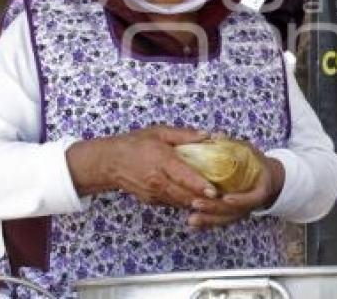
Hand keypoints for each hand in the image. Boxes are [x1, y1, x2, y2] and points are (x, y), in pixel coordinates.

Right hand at [67, 125, 214, 207]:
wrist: (109, 162)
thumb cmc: (136, 143)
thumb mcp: (159, 132)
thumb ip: (184, 135)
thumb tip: (209, 135)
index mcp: (161, 161)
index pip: (182, 176)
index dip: (199, 185)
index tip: (214, 191)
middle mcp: (158, 181)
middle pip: (185, 195)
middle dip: (206, 200)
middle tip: (227, 200)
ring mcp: (154, 194)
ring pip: (181, 203)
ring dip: (200, 204)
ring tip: (221, 203)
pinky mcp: (153, 201)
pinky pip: (175, 203)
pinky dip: (189, 203)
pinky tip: (203, 201)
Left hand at [186, 149, 284, 228]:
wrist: (266, 179)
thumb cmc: (256, 163)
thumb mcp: (249, 151)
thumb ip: (234, 145)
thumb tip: (216, 136)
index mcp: (260, 189)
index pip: (252, 198)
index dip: (240, 199)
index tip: (225, 197)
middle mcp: (251, 204)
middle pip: (233, 211)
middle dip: (214, 209)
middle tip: (196, 203)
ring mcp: (241, 211)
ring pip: (225, 219)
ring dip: (208, 220)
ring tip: (191, 219)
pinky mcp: (232, 214)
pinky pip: (219, 221)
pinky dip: (206, 223)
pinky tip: (191, 223)